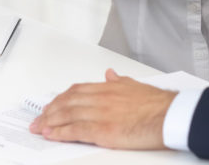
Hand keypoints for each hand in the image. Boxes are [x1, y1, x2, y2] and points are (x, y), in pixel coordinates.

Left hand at [29, 69, 174, 149]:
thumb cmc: (157, 103)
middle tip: (39, 118)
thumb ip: (119, 81)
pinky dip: (60, 132)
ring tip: (39, 127)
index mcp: (108, 88)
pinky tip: (50, 134)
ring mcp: (100, 113)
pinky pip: (76, 130)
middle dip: (50, 111)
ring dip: (50, 122)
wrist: (169, 115)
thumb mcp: (135, 85)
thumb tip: (110, 74)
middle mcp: (101, 98)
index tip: (52, 104)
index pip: (77, 91)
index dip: (61, 98)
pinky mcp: (103, 130)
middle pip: (68, 102)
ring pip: (68, 115)